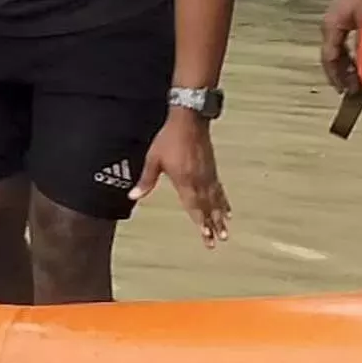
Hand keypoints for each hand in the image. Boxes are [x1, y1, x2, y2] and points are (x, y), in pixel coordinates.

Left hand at [132, 110, 230, 247]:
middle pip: (207, 207)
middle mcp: (199, 180)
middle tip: (218, 240)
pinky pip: (219, 190)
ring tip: (226, 231)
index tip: (205, 235)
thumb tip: (133, 196)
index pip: (193, 205)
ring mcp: (208, 175)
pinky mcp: (212, 169)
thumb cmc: (169, 139)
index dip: (199, 221)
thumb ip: (146, 180)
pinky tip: (228, 210)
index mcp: (184, 179)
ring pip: (216, 201)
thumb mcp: (153, 159)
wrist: (188, 121)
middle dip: (212, 225)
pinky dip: (224, 202)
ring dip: (220, 217)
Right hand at [322, 0, 361, 93]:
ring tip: (358, 76)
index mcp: (329, 25)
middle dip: (342, 72)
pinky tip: (361, 57)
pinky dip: (352, 51)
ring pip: (339, 47)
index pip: (329, 57)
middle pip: (332, 54)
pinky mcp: (346, 14)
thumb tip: (361, 72)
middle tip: (353, 88)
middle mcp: (328, 23)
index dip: (336, 76)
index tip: (346, 92)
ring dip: (348, 63)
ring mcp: (336, 18)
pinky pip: (345, 39)